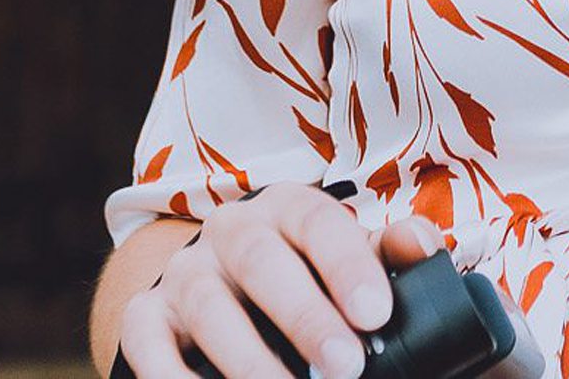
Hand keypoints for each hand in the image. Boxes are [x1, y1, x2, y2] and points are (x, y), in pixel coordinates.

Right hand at [114, 183, 444, 378]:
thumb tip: (424, 245)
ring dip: (249, 359)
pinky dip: (175, 378)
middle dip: (304, 316)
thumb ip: (386, 250)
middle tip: (345, 367)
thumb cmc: (302, 271)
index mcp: (286, 207)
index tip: (377, 315)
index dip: (348, 265)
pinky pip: (149, 345)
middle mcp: (230, 231)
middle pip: (263, 261)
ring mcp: (184, 273)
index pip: (317, 221)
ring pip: (209, 307)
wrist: (219, 285)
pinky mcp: (145, 316)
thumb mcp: (345, 254)